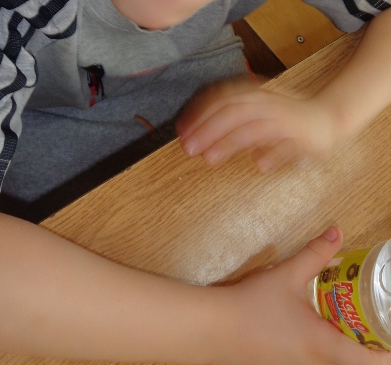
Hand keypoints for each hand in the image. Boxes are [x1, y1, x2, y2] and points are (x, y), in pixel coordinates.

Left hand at [177, 77, 338, 171]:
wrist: (329, 118)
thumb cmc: (286, 118)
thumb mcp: (255, 113)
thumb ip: (228, 122)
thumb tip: (194, 133)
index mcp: (255, 94)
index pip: (222, 97)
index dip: (200, 112)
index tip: (182, 129)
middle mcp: (268, 102)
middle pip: (234, 111)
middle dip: (208, 128)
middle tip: (188, 147)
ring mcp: (287, 119)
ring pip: (255, 127)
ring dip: (230, 142)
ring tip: (209, 158)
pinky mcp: (305, 137)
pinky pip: (286, 146)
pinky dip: (273, 155)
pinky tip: (259, 166)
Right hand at [211, 227, 390, 364]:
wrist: (212, 328)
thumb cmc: (252, 305)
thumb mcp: (287, 275)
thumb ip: (315, 254)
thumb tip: (337, 232)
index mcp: (323, 345)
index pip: (370, 361)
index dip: (386, 351)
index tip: (390, 335)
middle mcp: (314, 362)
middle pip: (352, 359)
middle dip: (365, 339)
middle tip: (372, 316)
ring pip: (330, 357)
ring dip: (342, 338)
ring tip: (347, 315)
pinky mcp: (280, 362)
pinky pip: (311, 355)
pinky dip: (321, 339)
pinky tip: (312, 320)